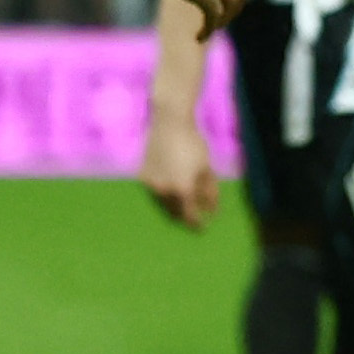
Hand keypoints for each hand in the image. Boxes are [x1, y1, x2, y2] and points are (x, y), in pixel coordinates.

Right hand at [140, 114, 223, 231]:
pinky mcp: (142, 175)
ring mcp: (150, 183)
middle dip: (183, 216)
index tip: (202, 228)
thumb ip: (210, 192)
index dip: (196, 224)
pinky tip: (169, 187)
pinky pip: (153, 191)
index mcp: (182, 189)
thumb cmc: (193, 145)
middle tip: (192, 216)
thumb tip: (212, 210)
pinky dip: (162, 193)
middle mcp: (164, 190)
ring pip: (162, 204)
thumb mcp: (206, 169)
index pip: (189, 216)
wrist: (169, 124)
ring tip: (181, 201)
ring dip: (172, 206)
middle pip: (173, 213)